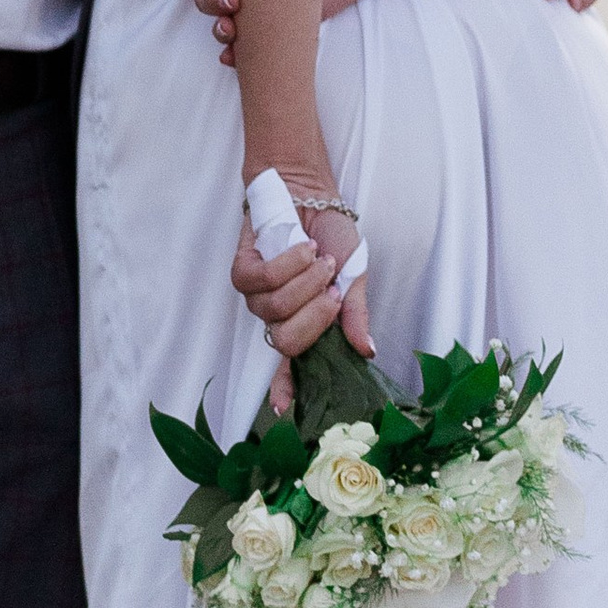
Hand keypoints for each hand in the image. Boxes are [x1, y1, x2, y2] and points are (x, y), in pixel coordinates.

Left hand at [231, 195, 372, 403]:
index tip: (285, 415)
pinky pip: (261, 281)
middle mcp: (279, 316)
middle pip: (288, 343)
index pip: (292, 368)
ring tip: (320, 259)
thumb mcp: (354, 274)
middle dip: (316, 315)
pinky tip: (302, 250)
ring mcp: (258, 296)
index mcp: (306, 324)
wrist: (310, 192)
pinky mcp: (242, 271)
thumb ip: (355, 313)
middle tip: (333, 286)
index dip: (286, 392)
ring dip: (305, 282)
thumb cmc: (331, 235)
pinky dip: (287, 264)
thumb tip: (365, 350)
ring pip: (275, 310)